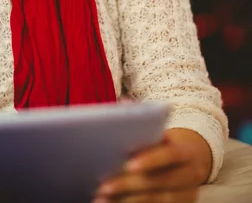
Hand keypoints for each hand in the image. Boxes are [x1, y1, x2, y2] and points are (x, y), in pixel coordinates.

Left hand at [93, 129, 210, 202]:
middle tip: (103, 186)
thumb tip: (124, 103)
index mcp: (185, 151)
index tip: (128, 164)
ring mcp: (185, 195)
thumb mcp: (162, 131)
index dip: (150, 159)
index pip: (170, 155)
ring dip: (127, 201)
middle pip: (159, 182)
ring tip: (100, 199)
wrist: (195, 162)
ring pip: (157, 200)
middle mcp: (189, 175)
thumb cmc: (166, 143)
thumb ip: (144, 118)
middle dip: (129, 184)